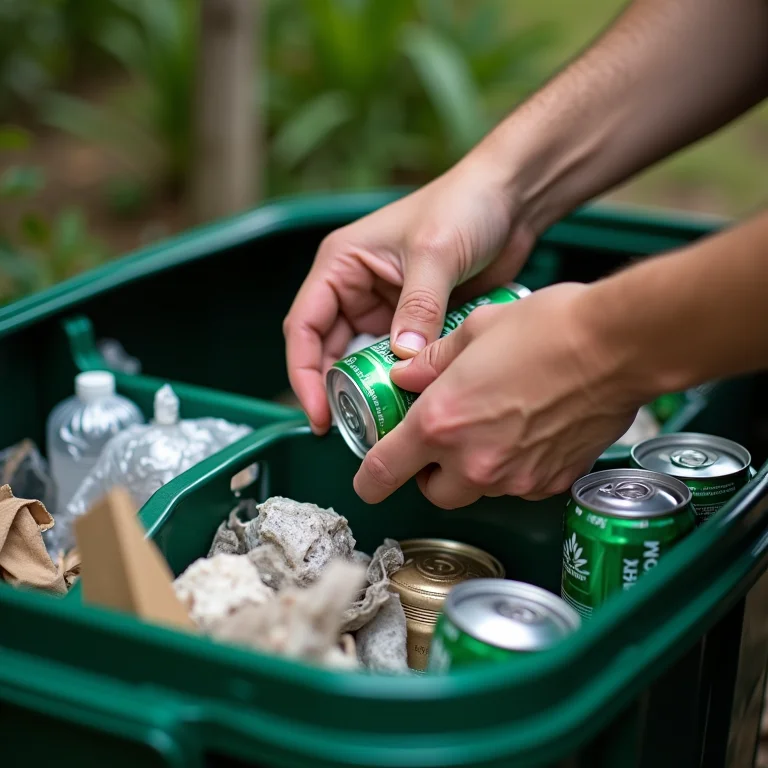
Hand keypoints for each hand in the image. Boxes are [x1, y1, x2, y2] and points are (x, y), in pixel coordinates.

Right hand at [283, 152, 535, 432]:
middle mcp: (355, 288)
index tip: (320, 413)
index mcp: (341, 265)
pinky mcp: (416, 322)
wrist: (511, 200)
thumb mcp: (435, 253)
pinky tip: (414, 404)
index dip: (304, 373)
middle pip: (330, 351)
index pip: (304, 326)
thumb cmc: (464, 206)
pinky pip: (399, 361)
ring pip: (364, 361)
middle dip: (338, 390)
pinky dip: (403, 382)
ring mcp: (386, 308)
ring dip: (371, 390)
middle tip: (354, 429)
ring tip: (384, 423)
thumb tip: (402, 360)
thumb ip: (418, 307)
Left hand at [353, 283, 639, 506]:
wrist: (617, 347)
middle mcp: (473, 460)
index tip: (368, 478)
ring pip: (477, 491)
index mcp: (441, 422)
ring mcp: (515, 478)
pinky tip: (526, 433)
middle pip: (432, 492)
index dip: (368, 480)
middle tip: (440, 440)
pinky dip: (512, 469)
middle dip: (429, 472)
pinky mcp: (551, 482)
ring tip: (491, 426)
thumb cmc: (547, 329)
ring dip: (472, 470)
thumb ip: (431, 361)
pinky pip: (518, 486)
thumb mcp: (475, 330)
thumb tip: (406, 374)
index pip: (383, 472)